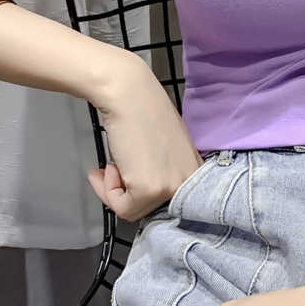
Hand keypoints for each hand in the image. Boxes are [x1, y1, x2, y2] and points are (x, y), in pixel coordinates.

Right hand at [86, 54, 203, 221]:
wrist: (128, 95)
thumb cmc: (141, 113)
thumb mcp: (163, 148)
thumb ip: (163, 170)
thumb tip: (148, 192)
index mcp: (196, 169)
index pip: (173, 202)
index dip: (145, 195)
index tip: (127, 183)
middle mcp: (190, 180)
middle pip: (153, 208)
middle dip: (127, 193)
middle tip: (110, 173)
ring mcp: (173, 186)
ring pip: (136, 210)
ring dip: (114, 190)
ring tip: (111, 165)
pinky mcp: (152, 189)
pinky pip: (124, 208)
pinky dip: (108, 191)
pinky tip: (109, 166)